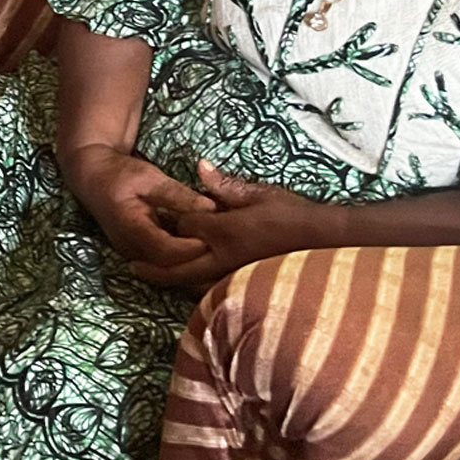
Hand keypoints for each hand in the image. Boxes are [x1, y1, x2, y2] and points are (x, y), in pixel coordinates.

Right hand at [66, 144, 212, 270]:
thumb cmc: (119, 173)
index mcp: (131, 228)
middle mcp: (131, 248)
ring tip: (218, 256)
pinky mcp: (140, 252)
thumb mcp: (150, 177)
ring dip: (191, 265)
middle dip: (196, 264)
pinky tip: (204, 252)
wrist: (91, 176)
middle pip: (168, 268)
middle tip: (224, 254)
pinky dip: (183, 259)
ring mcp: (134, 253)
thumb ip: (179, 195)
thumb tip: (212, 208)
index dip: (190, 249)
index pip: (165, 250)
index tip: (213, 240)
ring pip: (167, 270)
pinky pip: (164, 263)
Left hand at [124, 161, 334, 290]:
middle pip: (178, 265)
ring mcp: (234, 277)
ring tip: (154, 279)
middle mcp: (224, 258)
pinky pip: (212, 292)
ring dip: (172, 281)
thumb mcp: (262, 194)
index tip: (167, 216)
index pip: (184, 227)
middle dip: (154, 266)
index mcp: (225, 231)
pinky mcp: (246, 288)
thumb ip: (227, 186)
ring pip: (193, 284)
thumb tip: (200, 167)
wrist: (327, 244)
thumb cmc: (296, 215)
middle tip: (132, 267)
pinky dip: (196, 291)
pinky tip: (190, 289)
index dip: (175, 221)